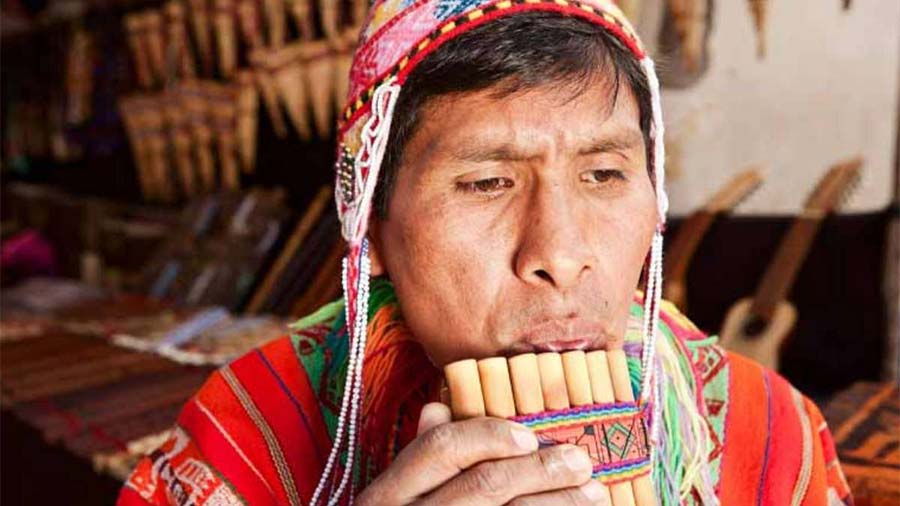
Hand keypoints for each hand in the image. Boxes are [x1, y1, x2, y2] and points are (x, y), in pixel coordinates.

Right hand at [356, 402, 609, 504]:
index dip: (489, 436)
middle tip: (581, 461)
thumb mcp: (396, 499)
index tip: (530, 435)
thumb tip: (438, 407)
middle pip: (485, 485)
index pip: (441, 448)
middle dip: (541, 470)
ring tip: (595, 494)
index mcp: (389, 494)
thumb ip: (420, 457)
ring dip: (560, 505)